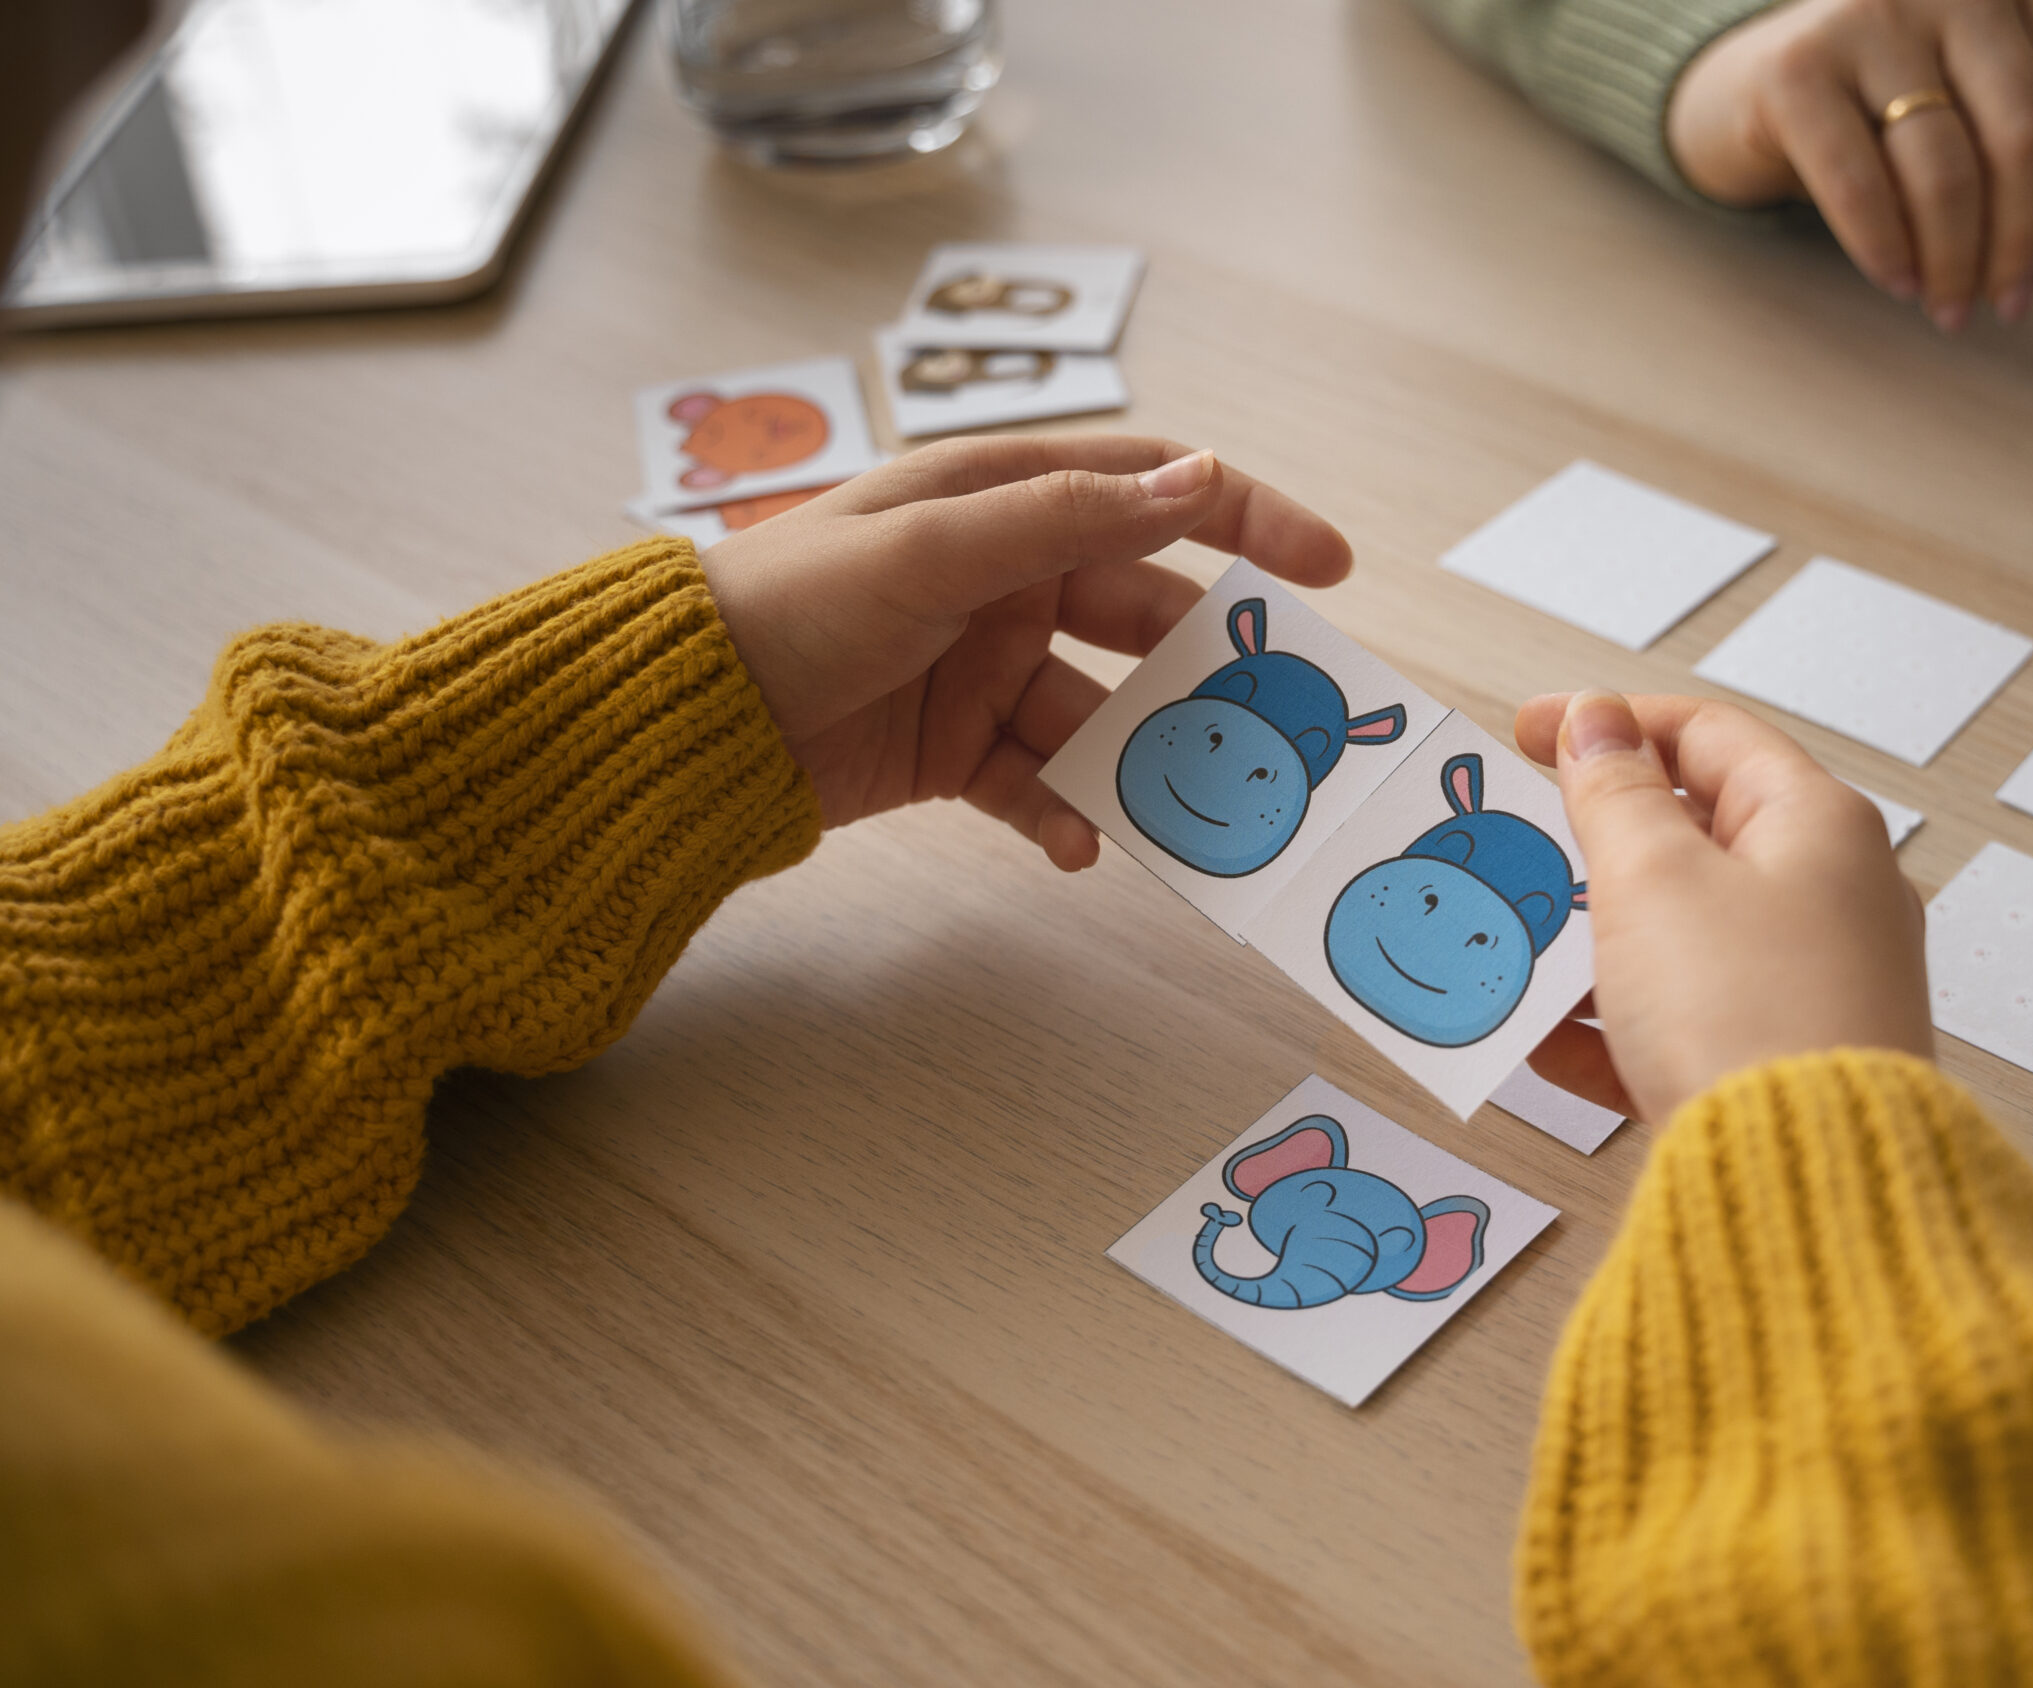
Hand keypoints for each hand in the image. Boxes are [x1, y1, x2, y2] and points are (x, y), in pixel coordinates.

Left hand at [700, 435, 1351, 865]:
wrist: (686, 715)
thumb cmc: (796, 602)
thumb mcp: (935, 549)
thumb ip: (1068, 517)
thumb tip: (1198, 479)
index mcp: (1002, 499)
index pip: (1151, 492)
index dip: (1246, 518)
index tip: (1329, 569)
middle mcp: (1005, 577)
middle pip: (1141, 613)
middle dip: (1202, 666)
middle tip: (1270, 717)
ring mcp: (985, 667)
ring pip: (1100, 712)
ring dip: (1141, 757)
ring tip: (1187, 803)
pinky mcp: (957, 749)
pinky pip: (1038, 782)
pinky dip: (1065, 815)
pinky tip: (1076, 846)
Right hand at [1514, 692, 1930, 1126]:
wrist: (1807, 1185)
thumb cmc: (1747, 1013)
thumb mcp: (1653, 878)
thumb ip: (1613, 794)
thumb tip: (1596, 721)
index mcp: (1817, 826)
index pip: (1708, 735)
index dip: (1610, 723)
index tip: (1526, 734)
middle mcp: (1832, 898)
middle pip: (1697, 838)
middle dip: (1597, 845)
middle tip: (1524, 846)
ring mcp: (1813, 985)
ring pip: (1683, 938)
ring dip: (1595, 941)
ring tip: (1522, 949)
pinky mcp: (1783, 1064)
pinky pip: (1685, 1026)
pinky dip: (1615, 1026)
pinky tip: (1548, 1045)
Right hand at [1667, 0, 2032, 329]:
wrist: (1754, 84)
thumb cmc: (1895, 112)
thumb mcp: (1992, 128)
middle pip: (2028, 133)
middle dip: (2026, 240)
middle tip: (2009, 307)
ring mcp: (1871, 16)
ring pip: (1946, 166)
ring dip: (1955, 260)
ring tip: (1950, 310)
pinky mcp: (1796, 68)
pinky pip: (1857, 179)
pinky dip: (1884, 246)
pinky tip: (1897, 282)